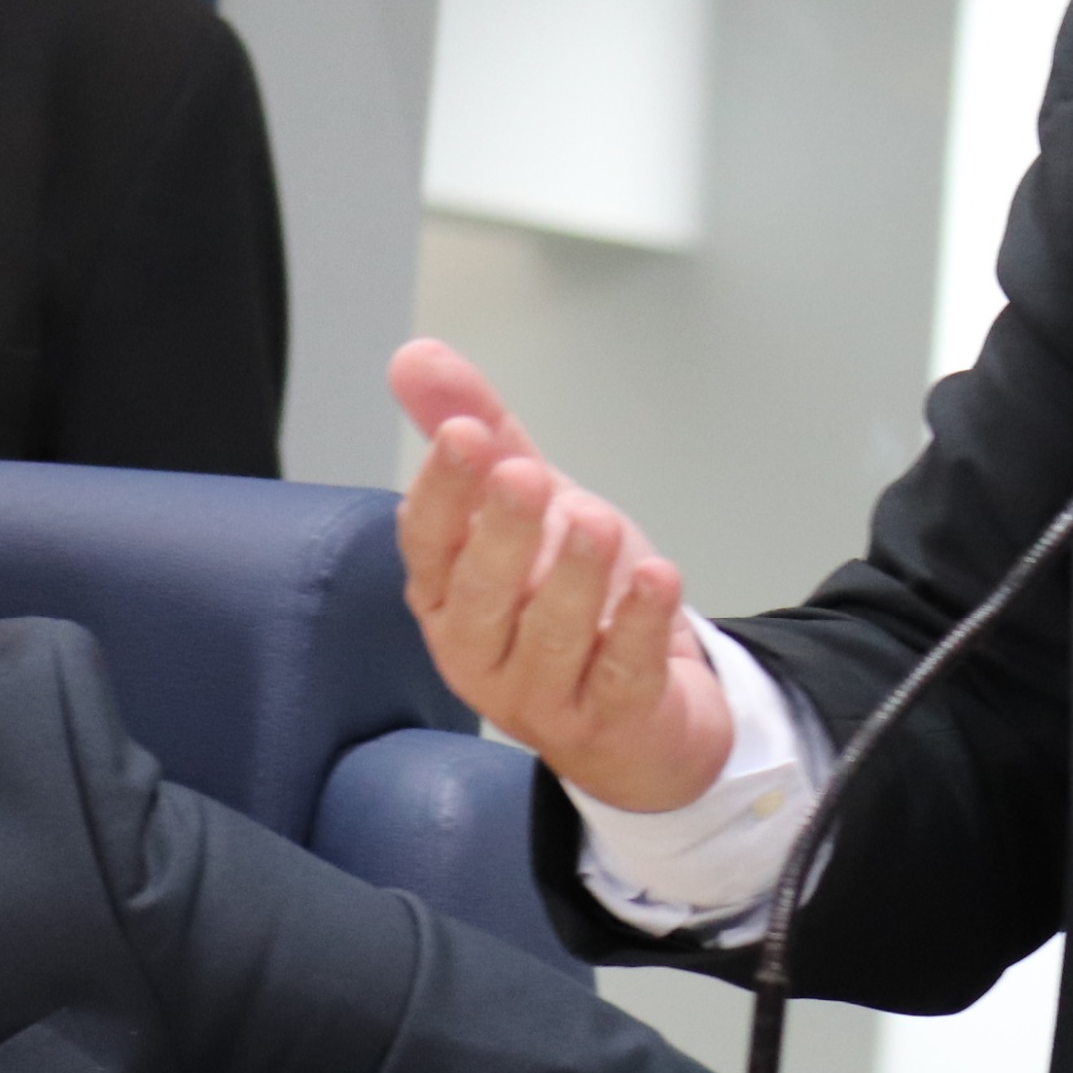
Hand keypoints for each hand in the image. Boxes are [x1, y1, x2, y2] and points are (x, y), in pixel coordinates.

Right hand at [389, 338, 735, 813]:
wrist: (639, 712)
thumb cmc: (569, 600)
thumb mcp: (532, 507)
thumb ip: (481, 433)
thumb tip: (414, 354)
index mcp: (450, 595)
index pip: (429, 543)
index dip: (443, 492)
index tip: (464, 434)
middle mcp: (483, 649)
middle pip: (482, 594)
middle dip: (501, 533)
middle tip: (523, 476)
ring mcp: (545, 693)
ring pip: (551, 637)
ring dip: (573, 576)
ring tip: (595, 521)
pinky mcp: (614, 718)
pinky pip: (622, 674)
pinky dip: (640, 626)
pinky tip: (659, 579)